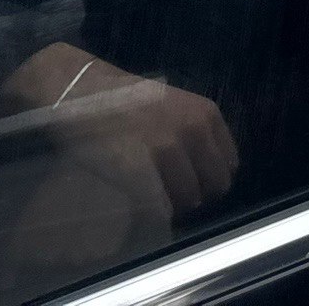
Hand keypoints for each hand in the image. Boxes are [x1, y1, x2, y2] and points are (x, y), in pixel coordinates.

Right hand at [0, 44, 237, 224]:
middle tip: (172, 198)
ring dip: (174, 208)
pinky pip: (159, 208)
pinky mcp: (137, 171)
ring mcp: (165, 151)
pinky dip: (154, 216)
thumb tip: (205, 171)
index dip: (211, 180)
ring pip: (188, 200)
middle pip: (214, 186)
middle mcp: (193, 131)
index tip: (193, 185)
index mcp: (206, 114)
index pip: (229, 165)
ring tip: (153, 202)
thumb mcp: (175, 106)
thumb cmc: (124, 102)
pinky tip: (141, 210)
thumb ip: (194, 134)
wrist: (79, 92)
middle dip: (196, 196)